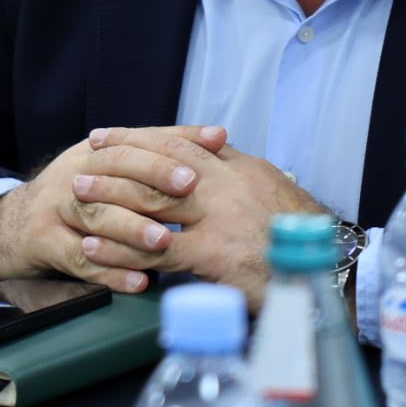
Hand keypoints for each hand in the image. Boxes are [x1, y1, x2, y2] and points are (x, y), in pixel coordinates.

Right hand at [0, 125, 229, 293]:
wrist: (13, 225)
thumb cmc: (79, 197)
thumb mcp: (108, 168)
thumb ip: (157, 156)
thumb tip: (219, 139)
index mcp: (94, 151)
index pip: (139, 140)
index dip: (175, 140)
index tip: (213, 142)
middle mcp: (74, 172)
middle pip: (116, 171)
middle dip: (155, 178)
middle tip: (191, 188)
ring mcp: (57, 208)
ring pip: (98, 216)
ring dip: (133, 228)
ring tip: (165, 240)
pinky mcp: (44, 242)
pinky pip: (80, 260)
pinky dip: (111, 271)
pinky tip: (140, 281)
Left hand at [82, 126, 326, 308]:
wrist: (327, 271)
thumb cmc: (299, 235)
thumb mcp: (270, 189)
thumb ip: (235, 170)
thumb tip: (210, 149)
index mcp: (237, 167)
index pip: (179, 141)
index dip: (139, 136)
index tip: (107, 135)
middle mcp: (224, 186)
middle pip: (157, 163)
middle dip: (116, 159)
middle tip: (83, 159)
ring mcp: (217, 219)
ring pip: (150, 201)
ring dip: (109, 196)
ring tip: (78, 195)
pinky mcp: (212, 255)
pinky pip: (154, 250)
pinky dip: (120, 248)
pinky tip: (94, 245)